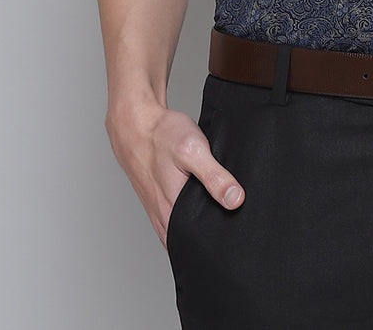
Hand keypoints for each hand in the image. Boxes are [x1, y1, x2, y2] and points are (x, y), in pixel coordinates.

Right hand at [106, 98, 244, 245]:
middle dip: (212, 240)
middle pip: (192, 244)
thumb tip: (236, 200)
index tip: (235, 245)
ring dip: (202, 227)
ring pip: (185, 232)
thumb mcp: (193, 151)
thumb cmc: (161, 136)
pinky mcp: (160, 202)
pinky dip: (192, 215)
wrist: (136, 123)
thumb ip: (215, 176)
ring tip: (222, 217)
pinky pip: (178, 219)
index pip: (197, 248)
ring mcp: (160, 212)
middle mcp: (164, 219)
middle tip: (234, 230)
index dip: (216, 249)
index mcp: (172, 215)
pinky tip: (204, 202)